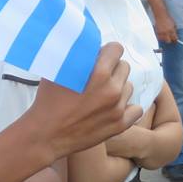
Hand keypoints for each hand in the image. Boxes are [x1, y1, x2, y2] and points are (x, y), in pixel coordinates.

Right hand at [25, 43, 142, 160]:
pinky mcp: (120, 125)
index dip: (107, 52)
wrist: (46, 135)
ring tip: (101, 95)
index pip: (117, 49)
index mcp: (98, 73)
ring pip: (129, 87)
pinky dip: (126, 107)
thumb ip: (78, 58)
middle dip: (112, 69)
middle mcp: (112, 89)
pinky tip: (112, 108)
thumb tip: (89, 46)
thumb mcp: (60, 72)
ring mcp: (118, 108)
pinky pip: (136, 109)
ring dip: (118, 88)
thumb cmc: (48, 101)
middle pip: (124, 67)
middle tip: (97, 78)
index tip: (100, 58)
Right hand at [154, 13, 177, 42]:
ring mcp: (161, 32)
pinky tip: (162, 35)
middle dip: (170, 40)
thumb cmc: (168, 19)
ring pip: (163, 40)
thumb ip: (174, 30)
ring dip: (165, 39)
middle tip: (171, 39)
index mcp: (171, 30)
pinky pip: (159, 38)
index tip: (175, 40)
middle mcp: (166, 32)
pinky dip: (161, 38)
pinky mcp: (157, 32)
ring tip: (166, 36)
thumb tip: (175, 35)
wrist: (161, 15)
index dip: (175, 40)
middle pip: (168, 41)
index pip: (174, 38)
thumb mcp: (174, 24)